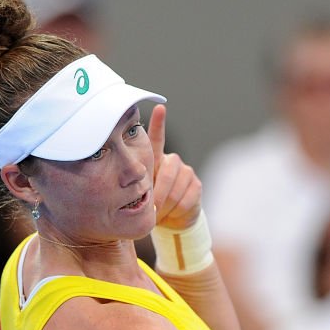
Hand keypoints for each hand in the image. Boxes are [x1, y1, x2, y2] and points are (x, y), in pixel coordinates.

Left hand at [148, 105, 201, 229]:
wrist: (170, 221)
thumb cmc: (150, 204)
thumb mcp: (140, 193)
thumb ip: (139, 186)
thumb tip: (132, 188)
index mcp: (155, 160)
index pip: (157, 139)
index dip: (159, 123)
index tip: (160, 108)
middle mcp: (172, 161)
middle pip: (168, 172)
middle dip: (159, 194)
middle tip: (152, 209)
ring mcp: (186, 172)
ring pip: (177, 187)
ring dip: (167, 204)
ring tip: (160, 213)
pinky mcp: (196, 185)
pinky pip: (187, 198)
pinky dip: (177, 210)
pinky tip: (173, 212)